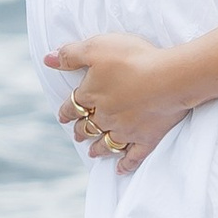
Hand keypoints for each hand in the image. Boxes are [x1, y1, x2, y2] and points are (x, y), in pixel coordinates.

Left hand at [46, 33, 191, 175]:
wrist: (169, 78)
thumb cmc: (133, 59)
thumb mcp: (97, 47)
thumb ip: (71, 54)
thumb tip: (48, 59)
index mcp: (92, 94)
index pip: (73, 106)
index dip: (66, 111)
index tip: (62, 117)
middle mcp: (105, 116)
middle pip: (88, 127)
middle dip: (81, 131)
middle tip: (78, 135)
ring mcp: (126, 130)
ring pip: (106, 144)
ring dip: (98, 149)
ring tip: (92, 153)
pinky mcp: (147, 138)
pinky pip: (134, 156)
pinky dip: (126, 164)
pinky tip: (121, 170)